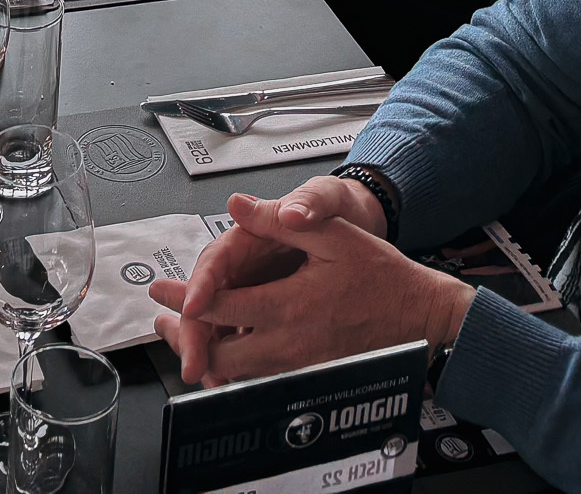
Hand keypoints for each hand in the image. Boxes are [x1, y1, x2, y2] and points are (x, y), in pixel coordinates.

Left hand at [150, 190, 470, 387]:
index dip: (187, 298)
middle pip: (222, 353)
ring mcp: (300, 363)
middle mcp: (290, 343)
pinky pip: (261, 375)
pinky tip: (224, 347)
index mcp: (290, 306)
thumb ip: (279, 220)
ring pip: (238, 370)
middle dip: (188, 338)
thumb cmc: (379, 273)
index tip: (161, 289)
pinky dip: (235, 364)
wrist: (420, 314)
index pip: (223, 306)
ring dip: (209, 352)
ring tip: (181, 334)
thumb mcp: (331, 234)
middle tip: (162, 320)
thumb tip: (237, 204)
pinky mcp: (308, 372)